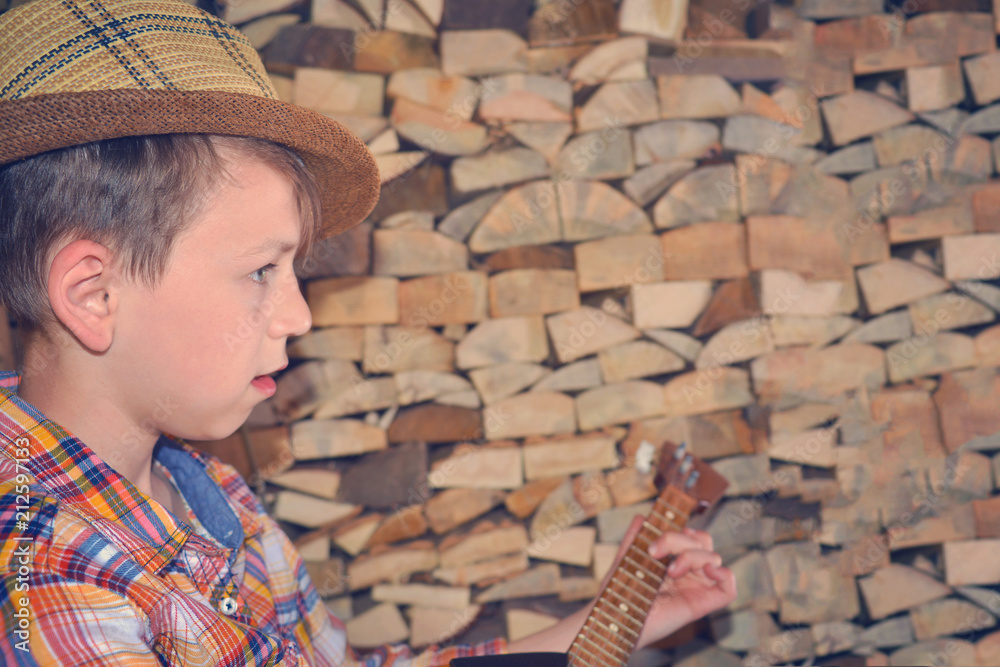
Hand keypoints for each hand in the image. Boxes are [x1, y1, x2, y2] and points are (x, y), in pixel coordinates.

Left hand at [611, 516, 736, 647]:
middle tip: (656, 553)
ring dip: (693, 556)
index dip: (681, 532)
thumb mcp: (627, 559)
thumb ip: (634, 538)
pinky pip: (729, 589)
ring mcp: (696, 587)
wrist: (617, 618)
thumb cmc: (621, 592)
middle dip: (681, 541)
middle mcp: (688, 572)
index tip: (656, 543)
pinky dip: (725, 575)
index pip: (691, 536)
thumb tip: (641, 517)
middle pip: (703, 542)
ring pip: (713, 559)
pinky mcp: (703, 604)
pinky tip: (708, 571)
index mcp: (673, 559)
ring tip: (671, 570)